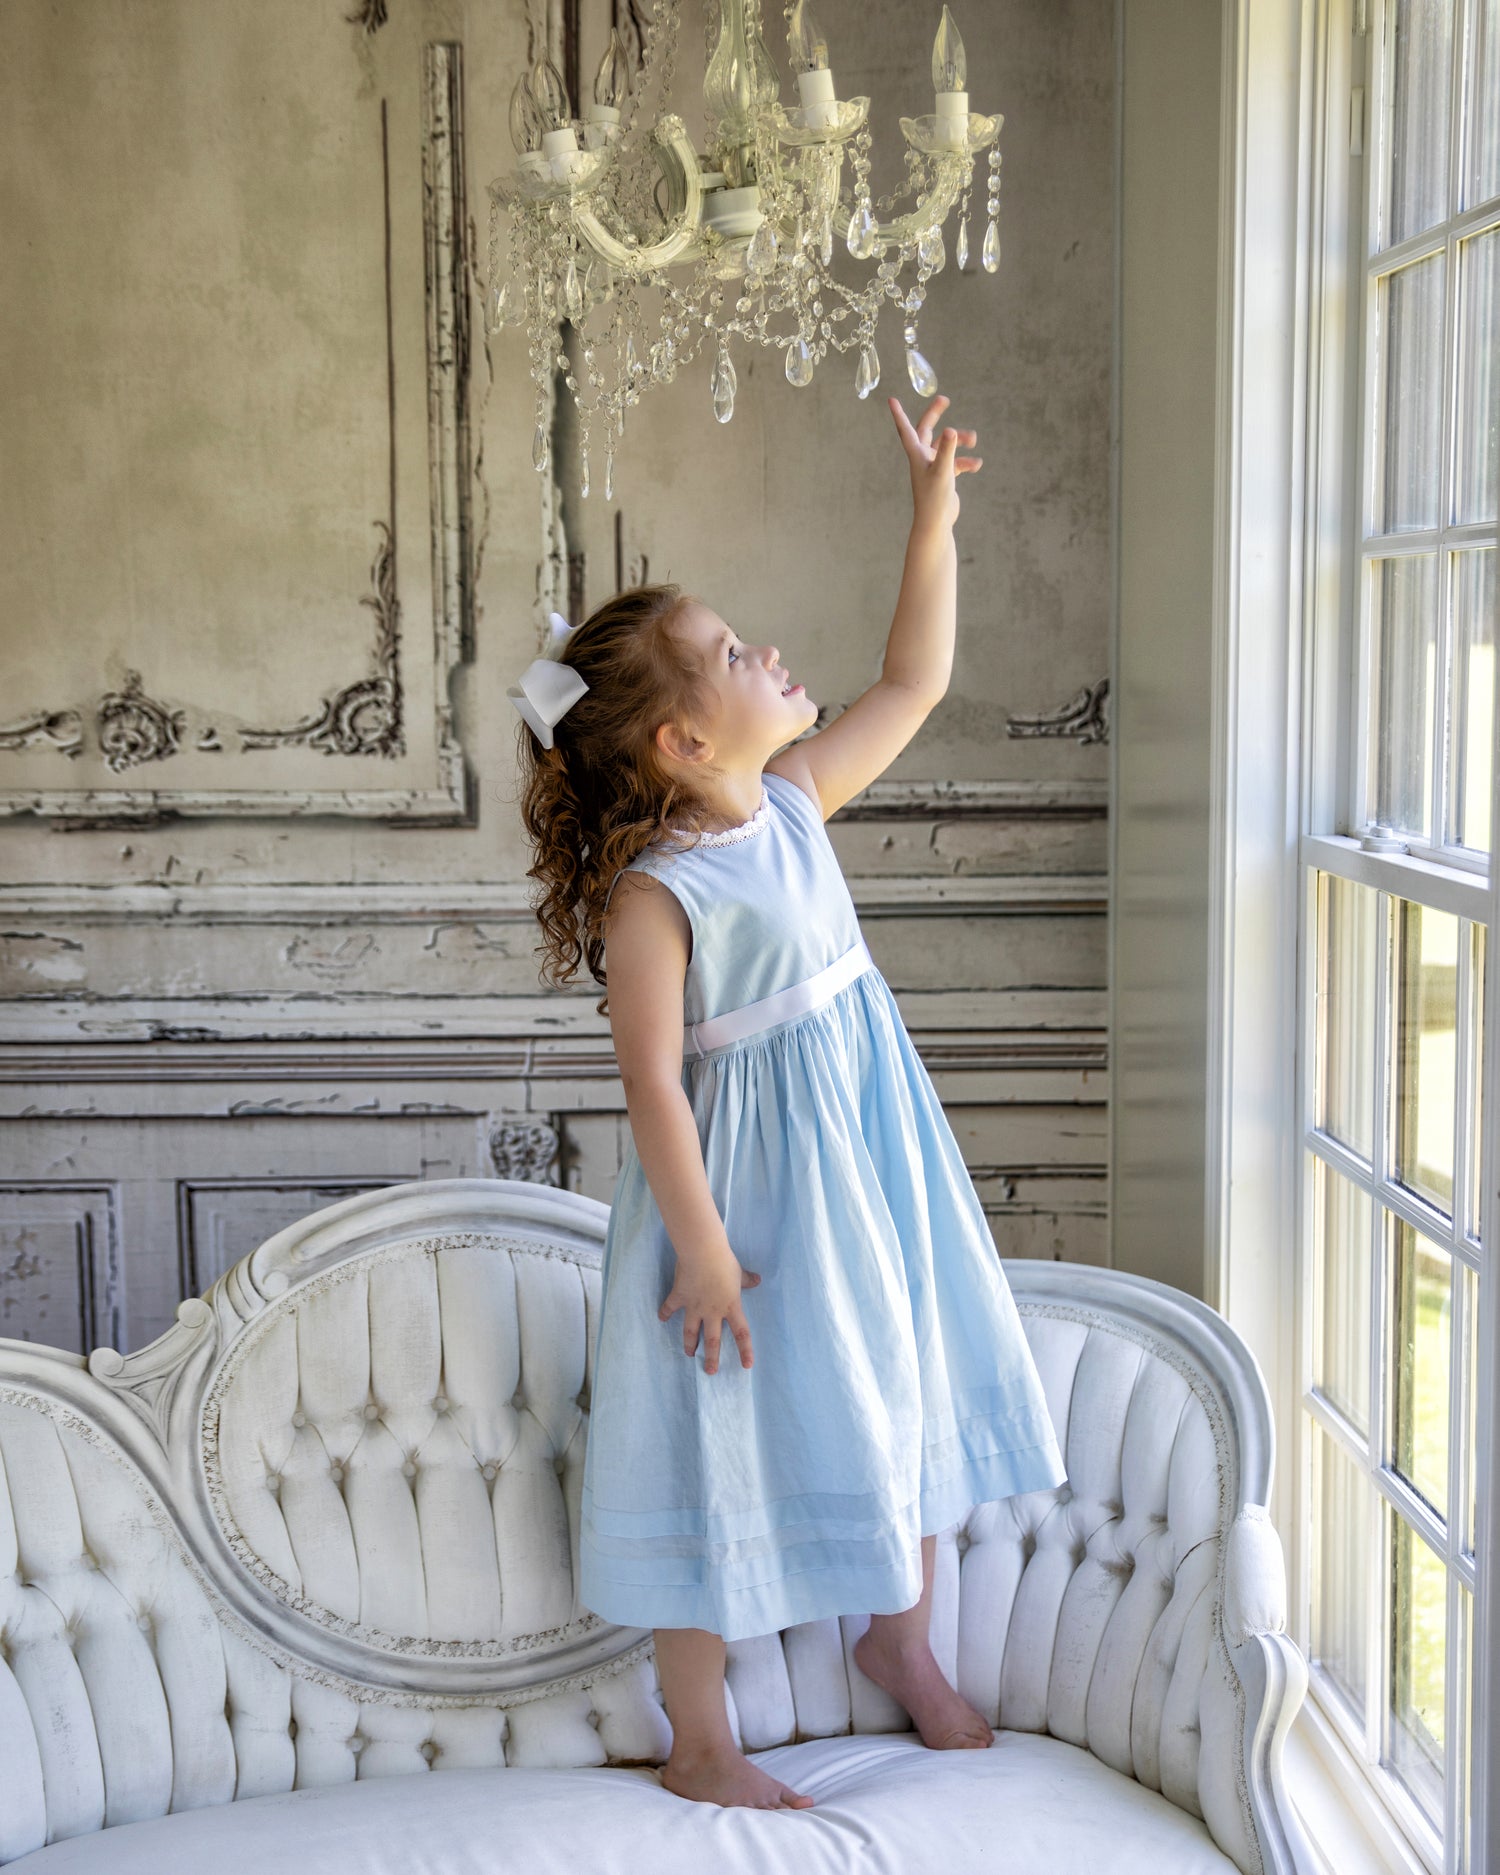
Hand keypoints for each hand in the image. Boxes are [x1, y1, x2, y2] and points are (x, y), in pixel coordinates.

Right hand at [658, 1247, 760, 1373]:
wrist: (702, 1253)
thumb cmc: (724, 1262)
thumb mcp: (739, 1272)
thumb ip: (747, 1280)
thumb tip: (758, 1280)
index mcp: (730, 1306)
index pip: (741, 1333)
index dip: (745, 1350)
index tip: (747, 1366)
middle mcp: (712, 1311)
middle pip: (712, 1340)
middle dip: (711, 1357)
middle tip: (710, 1371)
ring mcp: (694, 1306)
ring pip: (691, 1331)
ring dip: (689, 1343)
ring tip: (689, 1353)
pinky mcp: (679, 1296)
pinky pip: (670, 1307)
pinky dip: (665, 1313)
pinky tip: (661, 1318)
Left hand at [888, 393, 981, 530]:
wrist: (936, 523)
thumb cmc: (934, 499)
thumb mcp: (943, 472)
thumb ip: (948, 450)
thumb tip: (952, 430)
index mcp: (917, 455)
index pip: (906, 429)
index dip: (899, 414)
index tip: (892, 400)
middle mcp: (923, 458)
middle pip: (927, 430)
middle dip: (935, 414)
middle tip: (944, 399)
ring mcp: (933, 466)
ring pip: (946, 445)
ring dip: (960, 440)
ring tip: (973, 439)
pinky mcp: (944, 476)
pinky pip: (956, 462)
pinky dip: (966, 461)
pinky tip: (976, 464)